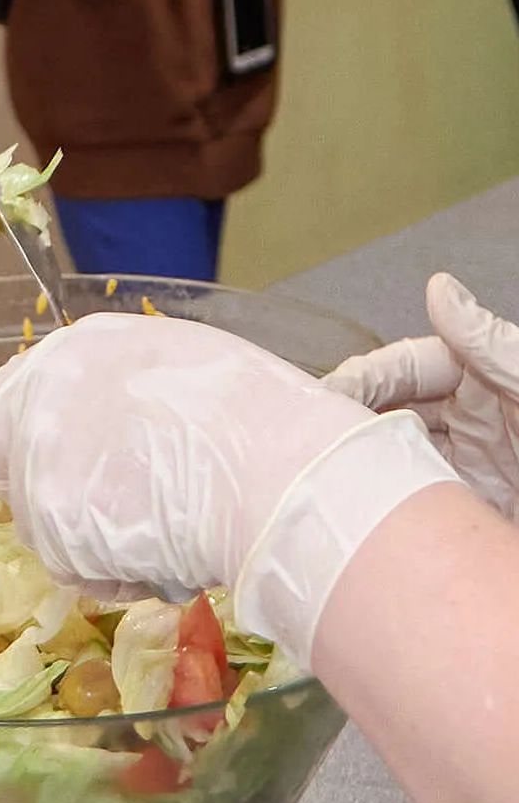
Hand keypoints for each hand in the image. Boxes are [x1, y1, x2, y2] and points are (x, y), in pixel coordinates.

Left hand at [0, 310, 453, 666]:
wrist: (272, 472)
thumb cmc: (254, 412)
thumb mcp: (179, 362)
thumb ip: (121, 385)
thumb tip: (109, 419)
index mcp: (76, 349)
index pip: (8, 399)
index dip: (34, 440)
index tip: (68, 467)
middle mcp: (42, 397)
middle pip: (12, 468)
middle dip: (57, 497)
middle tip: (118, 514)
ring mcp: (40, 463)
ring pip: (42, 528)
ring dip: (86, 543)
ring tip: (158, 539)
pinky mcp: (54, 528)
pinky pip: (73, 570)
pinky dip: (111, 577)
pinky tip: (163, 561)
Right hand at [330, 273, 518, 518]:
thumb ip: (490, 344)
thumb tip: (439, 287)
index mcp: (482, 377)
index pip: (409, 366)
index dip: (368, 376)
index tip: (328, 395)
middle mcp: (471, 420)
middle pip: (395, 412)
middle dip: (354, 421)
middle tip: (311, 442)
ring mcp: (469, 469)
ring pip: (400, 460)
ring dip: (367, 465)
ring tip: (326, 477)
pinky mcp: (472, 514)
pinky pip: (420, 508)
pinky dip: (391, 507)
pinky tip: (364, 515)